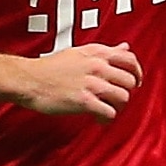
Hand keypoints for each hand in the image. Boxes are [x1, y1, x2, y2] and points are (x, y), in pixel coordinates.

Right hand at [15, 44, 142, 119]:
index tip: (135, 81)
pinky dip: (106, 119)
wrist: (29, 79)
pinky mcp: (84, 101)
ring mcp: (91, 84)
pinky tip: (98, 118)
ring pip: (123, 97)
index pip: (129, 59)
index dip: (136, 72)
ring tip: (106, 109)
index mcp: (97, 53)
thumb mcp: (80, 52)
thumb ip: (105, 51)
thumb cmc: (50, 67)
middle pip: (129, 81)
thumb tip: (125, 47)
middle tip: (116, 99)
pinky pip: (109, 113)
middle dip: (125, 92)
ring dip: (117, 106)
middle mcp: (97, 66)